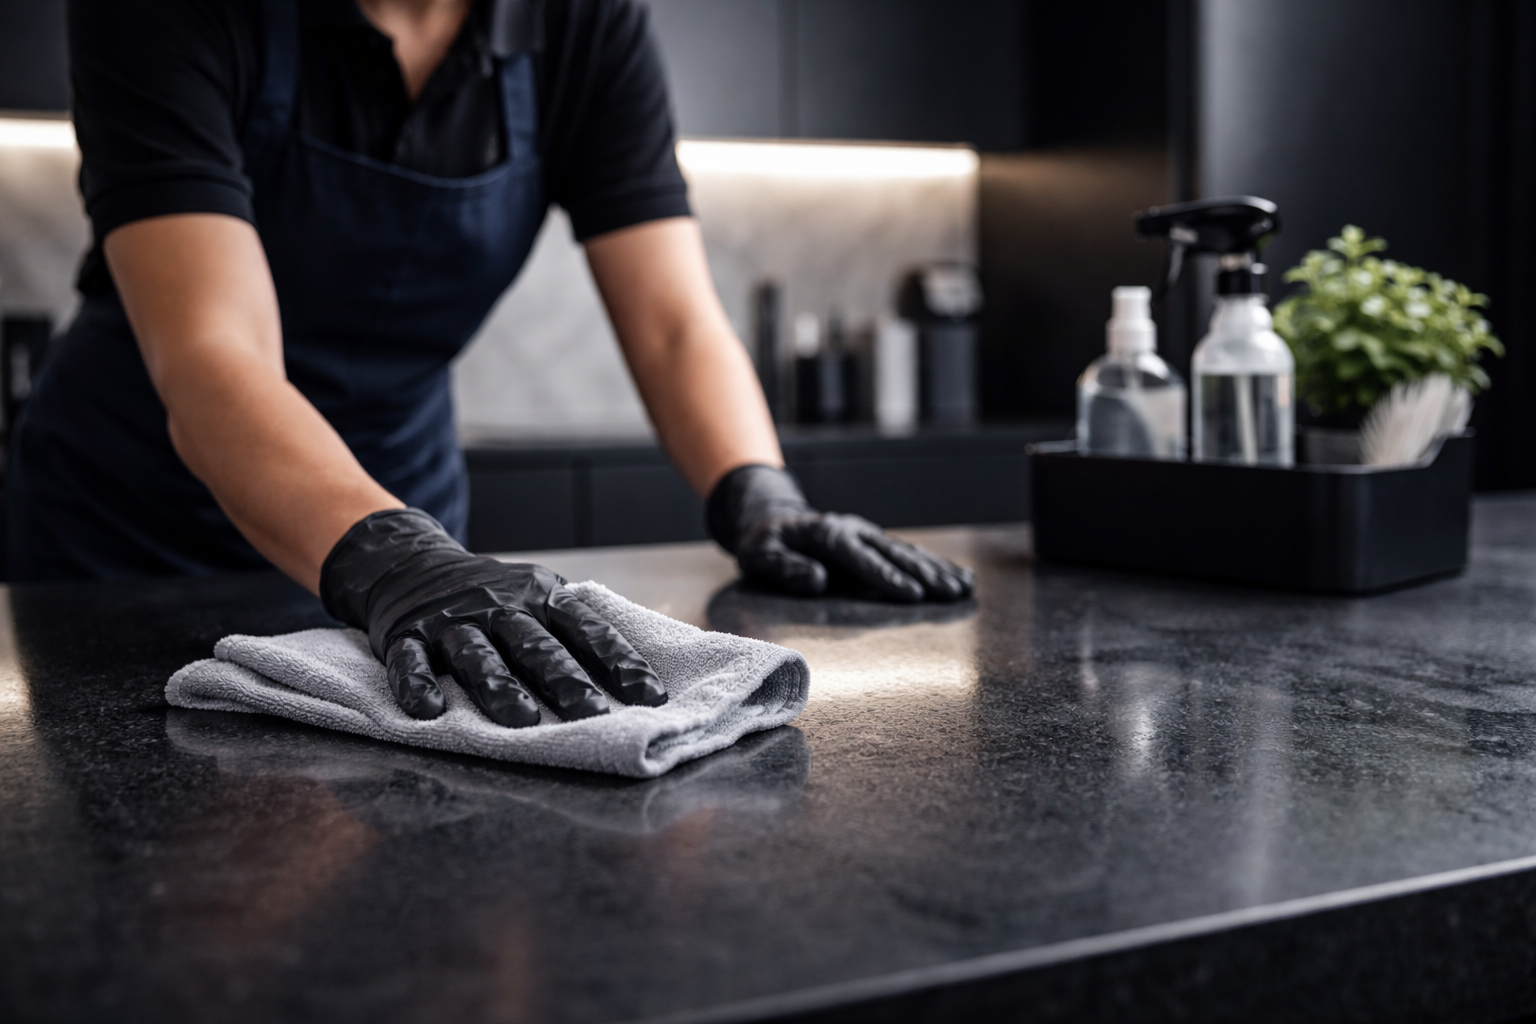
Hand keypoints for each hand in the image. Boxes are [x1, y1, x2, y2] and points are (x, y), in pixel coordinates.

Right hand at [320, 509, 665, 725]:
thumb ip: (576, 629)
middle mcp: (498, 606)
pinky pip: (410, 662)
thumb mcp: (538, 596)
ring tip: (523, 721)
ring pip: (478, 656)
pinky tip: (429, 712)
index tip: (649, 697)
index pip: (587, 629)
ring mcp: (451, 621)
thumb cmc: (492, 596)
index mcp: (540, 597)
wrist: (412, 563)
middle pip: (536, 646)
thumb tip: (637, 677)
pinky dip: (418, 686)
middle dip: (567, 682)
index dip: (619, 662)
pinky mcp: (406, 635)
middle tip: (593, 716)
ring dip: (501, 688)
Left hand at [706, 465, 974, 602]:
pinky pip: (909, 553)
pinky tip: (960, 577)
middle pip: (894, 553)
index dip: (887, 576)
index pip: (861, 558)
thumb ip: (784, 568)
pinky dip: (936, 564)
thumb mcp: (760, 554)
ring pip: (908, 552)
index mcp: (828, 535)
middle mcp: (854, 531)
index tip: (913, 595)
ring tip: (964, 587)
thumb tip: (817, 580)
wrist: (773, 520)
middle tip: (952, 593)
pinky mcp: (875, 542)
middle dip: (925, 574)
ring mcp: (868, 535)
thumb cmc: (764, 544)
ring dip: (937, 569)